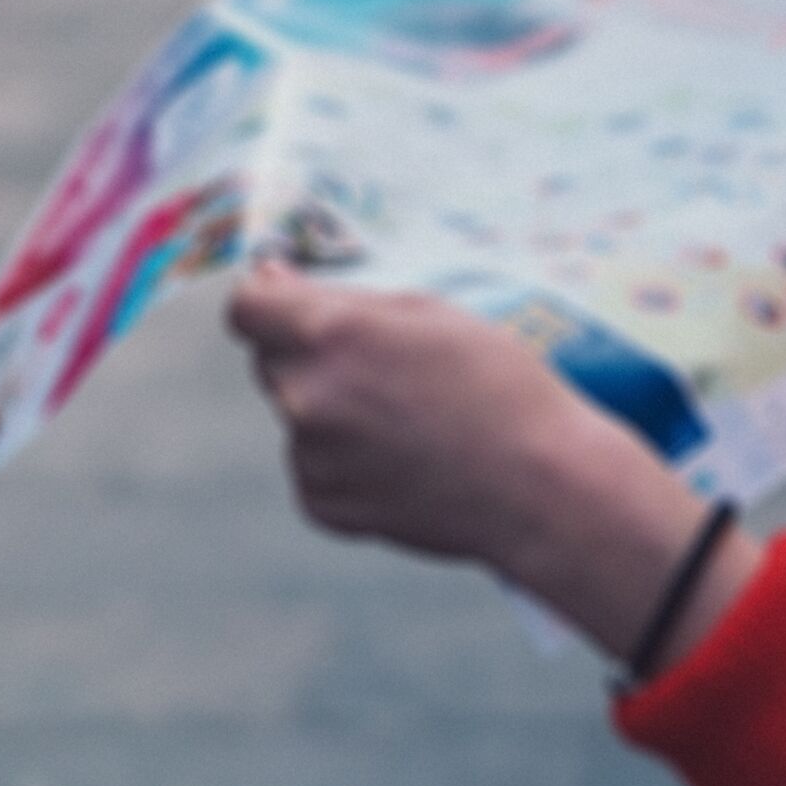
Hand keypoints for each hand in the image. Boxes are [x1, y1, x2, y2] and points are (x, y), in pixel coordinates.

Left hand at [226, 262, 754, 668]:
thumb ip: (344, 298)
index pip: (248, 307)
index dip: (268, 297)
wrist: (538, 486)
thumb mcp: (432, 311)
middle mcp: (306, 395)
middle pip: (273, 359)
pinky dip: (347, 460)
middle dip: (312, 353)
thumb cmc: (499, 384)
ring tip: (412, 419)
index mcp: (330, 335)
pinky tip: (406, 460)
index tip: (289, 296)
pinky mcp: (322, 505)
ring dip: (334, 408)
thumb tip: (273, 281)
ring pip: (300, 413)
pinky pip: (316, 465)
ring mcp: (310, 457)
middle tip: (385, 364)